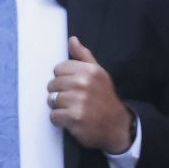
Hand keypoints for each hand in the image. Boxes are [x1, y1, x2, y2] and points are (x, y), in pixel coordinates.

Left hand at [47, 36, 132, 153]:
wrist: (117, 126)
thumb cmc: (104, 99)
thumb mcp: (99, 74)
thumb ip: (84, 56)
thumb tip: (72, 40)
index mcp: (89, 70)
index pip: (58, 68)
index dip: (63, 78)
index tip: (73, 86)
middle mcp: (84, 83)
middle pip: (52, 84)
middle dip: (59, 93)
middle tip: (73, 100)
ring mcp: (79, 100)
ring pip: (51, 100)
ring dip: (59, 107)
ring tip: (72, 109)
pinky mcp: (74, 117)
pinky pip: (53, 116)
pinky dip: (59, 120)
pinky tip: (71, 120)